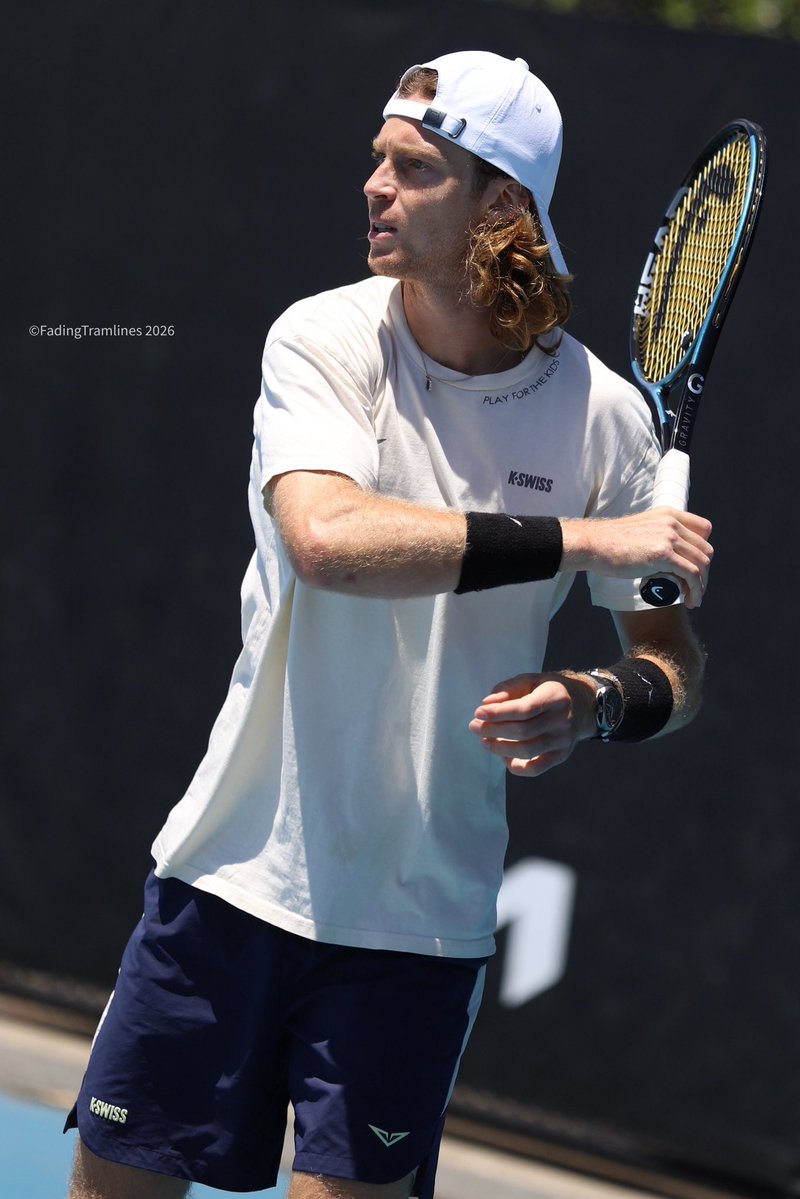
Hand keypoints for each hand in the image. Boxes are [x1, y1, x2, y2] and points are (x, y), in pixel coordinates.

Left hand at [469, 672, 595, 776]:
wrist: (583, 705)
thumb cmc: (549, 690)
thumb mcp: (532, 680)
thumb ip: (508, 688)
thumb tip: (487, 704)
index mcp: (555, 697)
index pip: (523, 709)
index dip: (498, 713)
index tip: (478, 713)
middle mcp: (562, 720)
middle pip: (522, 731)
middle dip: (493, 730)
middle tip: (474, 726)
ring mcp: (563, 741)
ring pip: (527, 751)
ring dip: (500, 748)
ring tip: (484, 741)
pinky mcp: (561, 755)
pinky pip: (536, 768)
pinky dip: (516, 766)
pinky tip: (503, 756)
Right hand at [561, 508, 712, 607]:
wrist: (593, 545)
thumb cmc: (609, 542)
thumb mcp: (640, 529)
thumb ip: (654, 534)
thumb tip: (661, 555)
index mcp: (669, 514)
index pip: (704, 529)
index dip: (703, 550)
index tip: (694, 566)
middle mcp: (672, 523)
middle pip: (705, 550)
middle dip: (704, 572)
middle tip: (693, 588)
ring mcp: (669, 538)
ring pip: (702, 564)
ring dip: (701, 585)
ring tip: (693, 598)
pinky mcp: (664, 555)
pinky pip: (692, 574)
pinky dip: (696, 590)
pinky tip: (691, 600)